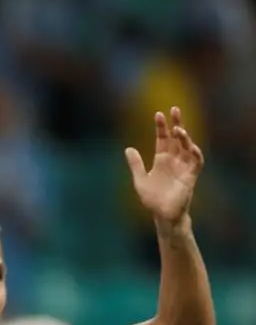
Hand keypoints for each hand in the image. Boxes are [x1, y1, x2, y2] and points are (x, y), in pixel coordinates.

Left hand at [126, 107, 204, 224]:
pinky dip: (195, 153)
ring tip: (178, 129)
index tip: (158, 113)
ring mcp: (183, 167)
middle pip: (177, 138)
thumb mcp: (140, 180)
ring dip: (185, 138)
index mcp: (162, 160)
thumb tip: (128, 148)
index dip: (162, 127)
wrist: (162, 215)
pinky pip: (196, 162)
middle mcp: (174, 161)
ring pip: (187, 147)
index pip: (163, 139)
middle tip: (174, 109)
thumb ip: (136, 164)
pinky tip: (190, 146)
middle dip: (176, 124)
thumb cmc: (152, 199)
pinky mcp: (191, 177)